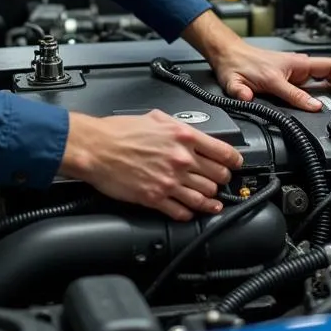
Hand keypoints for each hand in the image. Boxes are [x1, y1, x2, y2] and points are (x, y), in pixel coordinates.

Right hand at [59, 110, 242, 220]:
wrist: (96, 147)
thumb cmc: (118, 131)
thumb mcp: (155, 117)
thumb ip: (178, 126)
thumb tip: (190, 133)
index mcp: (183, 137)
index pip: (223, 152)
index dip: (234, 160)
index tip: (234, 164)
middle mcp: (181, 159)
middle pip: (218, 177)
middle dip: (222, 180)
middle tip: (220, 182)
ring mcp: (170, 181)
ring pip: (204, 197)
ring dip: (210, 200)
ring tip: (212, 201)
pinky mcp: (156, 198)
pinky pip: (183, 212)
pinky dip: (190, 213)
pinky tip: (190, 211)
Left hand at [211, 43, 330, 112]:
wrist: (227, 55)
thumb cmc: (236, 64)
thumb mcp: (248, 83)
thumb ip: (262, 95)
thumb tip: (284, 103)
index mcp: (291, 65)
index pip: (328, 68)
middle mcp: (296, 66)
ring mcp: (295, 71)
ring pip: (324, 76)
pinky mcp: (291, 76)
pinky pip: (314, 82)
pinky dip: (325, 90)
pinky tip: (328, 101)